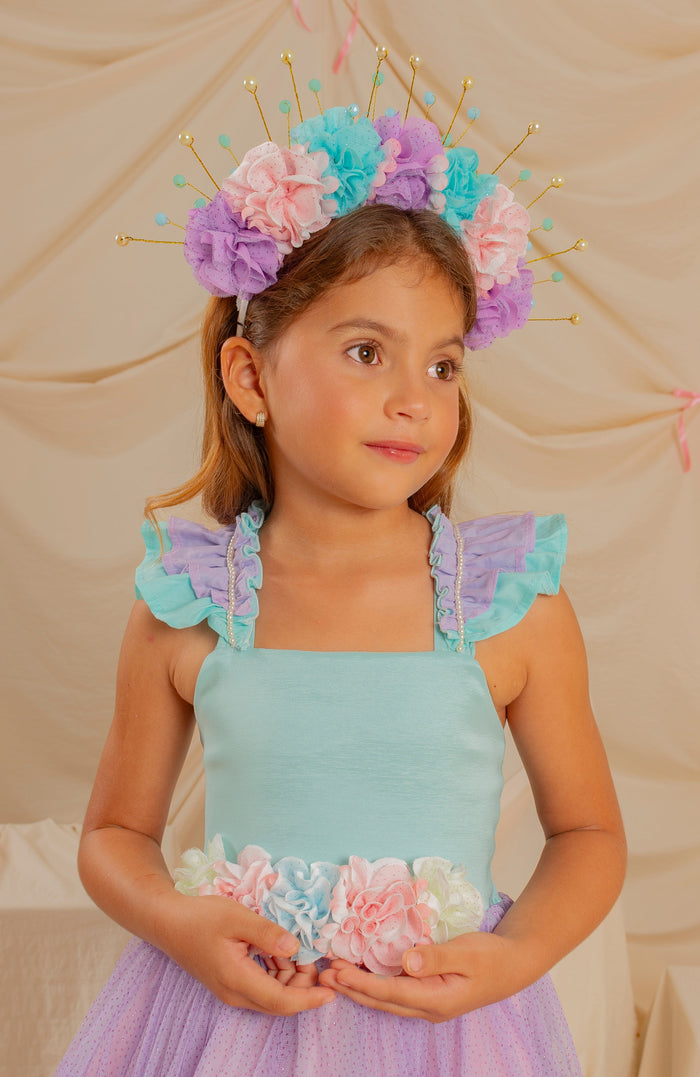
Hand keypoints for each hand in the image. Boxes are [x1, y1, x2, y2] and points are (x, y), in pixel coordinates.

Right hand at [161, 893, 335, 1014]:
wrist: (168, 922)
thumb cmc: (201, 917)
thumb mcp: (236, 917)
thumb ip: (267, 933)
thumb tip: (295, 948)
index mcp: (236, 979)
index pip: (281, 1002)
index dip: (309, 999)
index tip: (332, 992)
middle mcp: (234, 993)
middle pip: (279, 1002)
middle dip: (304, 985)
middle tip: (314, 955)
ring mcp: (231, 990)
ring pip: (271, 995)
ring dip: (290, 977)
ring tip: (297, 948)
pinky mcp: (230, 983)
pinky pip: (261, 986)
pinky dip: (277, 972)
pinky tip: (278, 950)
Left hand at [318, 931, 523, 1022]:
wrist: (515, 964)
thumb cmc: (492, 956)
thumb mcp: (467, 953)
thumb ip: (437, 957)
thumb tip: (406, 961)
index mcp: (437, 1000)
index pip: (390, 994)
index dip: (362, 983)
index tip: (338, 971)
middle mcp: (428, 1007)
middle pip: (382, 1001)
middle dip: (351, 988)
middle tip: (323, 974)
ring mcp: (429, 1003)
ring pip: (386, 999)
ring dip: (359, 987)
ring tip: (333, 974)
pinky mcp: (429, 993)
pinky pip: (395, 991)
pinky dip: (375, 983)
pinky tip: (361, 973)